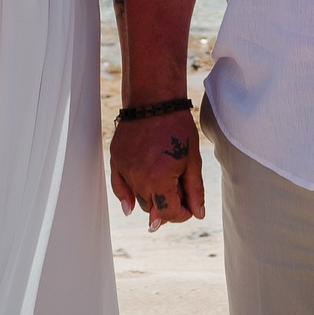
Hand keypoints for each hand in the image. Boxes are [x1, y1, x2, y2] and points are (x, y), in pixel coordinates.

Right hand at [108, 109, 204, 231]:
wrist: (154, 100)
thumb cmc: (177, 127)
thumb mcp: (192, 159)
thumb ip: (194, 190)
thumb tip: (198, 214)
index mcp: (160, 179)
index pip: (169, 213)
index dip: (182, 214)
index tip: (189, 207)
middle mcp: (138, 178)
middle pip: (153, 208)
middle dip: (167, 205)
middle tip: (178, 190)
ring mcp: (125, 169)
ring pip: (138, 199)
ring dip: (150, 197)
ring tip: (162, 182)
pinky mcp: (115, 160)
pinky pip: (119, 187)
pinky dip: (125, 196)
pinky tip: (129, 206)